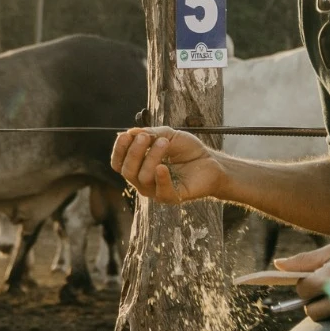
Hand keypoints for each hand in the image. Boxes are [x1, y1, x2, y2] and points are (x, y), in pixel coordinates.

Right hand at [110, 126, 224, 203]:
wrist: (211, 162)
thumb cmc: (187, 150)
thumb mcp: (167, 135)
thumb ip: (149, 133)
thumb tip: (130, 132)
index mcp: (138, 167)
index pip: (118, 163)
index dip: (119, 150)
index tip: (126, 135)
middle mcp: (143, 181)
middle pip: (127, 171)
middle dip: (134, 152)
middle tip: (146, 137)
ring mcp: (156, 191)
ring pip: (143, 178)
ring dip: (152, 157)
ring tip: (164, 143)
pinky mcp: (173, 197)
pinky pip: (161, 192)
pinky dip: (161, 178)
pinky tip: (164, 166)